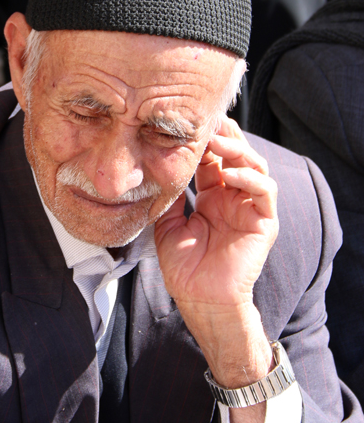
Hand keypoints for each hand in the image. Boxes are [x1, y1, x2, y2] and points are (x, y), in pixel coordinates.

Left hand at [155, 118, 277, 386]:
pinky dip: (249, 178)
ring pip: (254, 166)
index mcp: (212, 196)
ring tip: (215, 141)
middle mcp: (233, 197)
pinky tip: (228, 174)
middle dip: (223, 136)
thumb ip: (169, 196)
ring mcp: (250, 208)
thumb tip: (158, 167)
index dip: (203, 141)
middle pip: (236, 155)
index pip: (213, 158)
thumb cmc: (183, 268)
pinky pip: (264, 191)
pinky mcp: (263, 222)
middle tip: (205, 123)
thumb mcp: (167, 224)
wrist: (199, 299)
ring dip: (237, 150)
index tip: (186, 126)